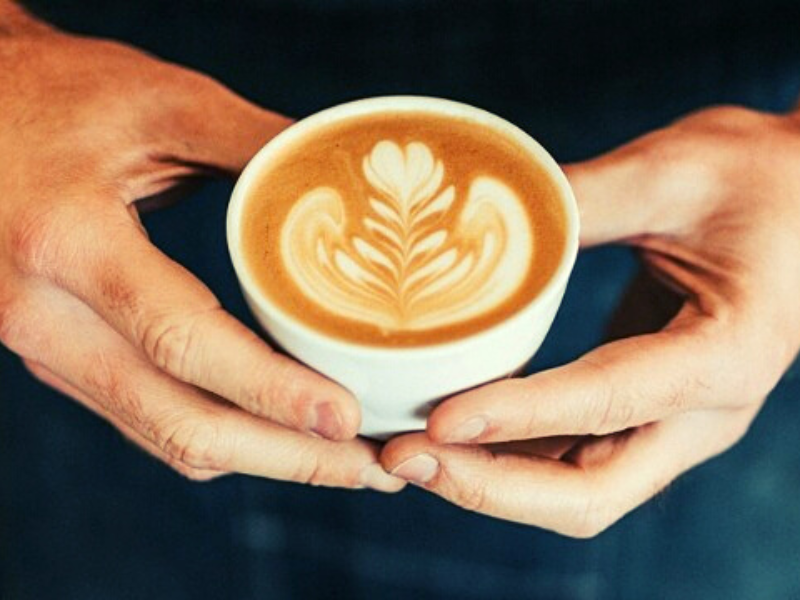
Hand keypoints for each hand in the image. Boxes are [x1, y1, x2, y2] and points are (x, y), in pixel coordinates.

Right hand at [0, 7, 403, 491]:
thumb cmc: (58, 95)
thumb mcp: (160, 101)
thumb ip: (255, 142)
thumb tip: (348, 181)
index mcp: (67, 243)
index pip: (182, 341)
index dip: (271, 390)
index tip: (347, 419)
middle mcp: (43, 315)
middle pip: (176, 420)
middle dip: (283, 455)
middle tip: (367, 465)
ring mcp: (45, 347)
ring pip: (160, 435)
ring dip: (258, 458)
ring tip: (338, 460)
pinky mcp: (60, 356)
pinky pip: (144, 418)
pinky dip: (217, 437)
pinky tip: (273, 434)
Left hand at [382, 105, 799, 531]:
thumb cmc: (758, 178)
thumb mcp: (670, 170)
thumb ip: (577, 199)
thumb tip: (470, 220)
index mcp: (727, 354)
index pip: (608, 402)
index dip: (518, 417)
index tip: (437, 421)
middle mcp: (704, 413)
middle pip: (590, 491)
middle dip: (489, 485)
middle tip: (402, 457)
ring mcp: (674, 422)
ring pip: (574, 491)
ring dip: (487, 483)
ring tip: (405, 455)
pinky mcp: (644, 413)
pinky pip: (571, 461)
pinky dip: (506, 460)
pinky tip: (450, 437)